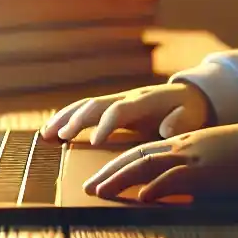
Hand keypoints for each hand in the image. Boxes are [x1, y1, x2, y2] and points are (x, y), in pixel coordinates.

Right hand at [41, 81, 213, 144]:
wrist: (188, 96)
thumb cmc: (190, 111)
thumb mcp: (191, 117)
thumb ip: (180, 122)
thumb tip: (166, 129)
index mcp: (145, 101)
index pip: (120, 110)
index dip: (107, 124)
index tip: (96, 142)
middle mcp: (127, 97)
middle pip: (96, 105)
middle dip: (77, 120)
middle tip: (61, 138)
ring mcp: (117, 100)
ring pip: (86, 105)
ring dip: (65, 118)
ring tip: (46, 134)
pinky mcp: (111, 107)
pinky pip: (85, 110)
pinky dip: (66, 118)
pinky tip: (50, 132)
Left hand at [83, 122, 237, 202]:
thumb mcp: (213, 161)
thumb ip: (193, 174)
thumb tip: (175, 194)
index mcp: (185, 144)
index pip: (143, 151)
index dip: (118, 164)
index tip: (100, 179)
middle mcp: (183, 146)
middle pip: (137, 156)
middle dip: (109, 172)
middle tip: (88, 188)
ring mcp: (193, 156)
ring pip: (146, 164)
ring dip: (120, 178)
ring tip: (100, 192)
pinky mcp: (206, 170)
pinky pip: (174, 177)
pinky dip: (155, 187)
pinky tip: (141, 198)